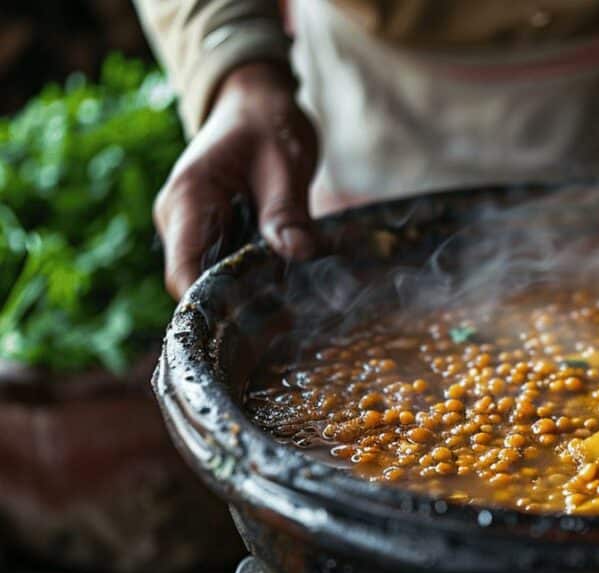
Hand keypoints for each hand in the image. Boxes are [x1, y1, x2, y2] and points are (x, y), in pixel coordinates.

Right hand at [154, 61, 318, 298]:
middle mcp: (180, 221)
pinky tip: (288, 290)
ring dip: (249, 297)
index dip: (210, 307)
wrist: (255, 103)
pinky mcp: (213, 235)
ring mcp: (193, 230)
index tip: (252, 323)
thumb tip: (299, 252)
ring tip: (293, 310)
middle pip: (197, 285)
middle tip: (288, 320)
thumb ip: (287, 211)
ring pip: (213, 282)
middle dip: (237, 308)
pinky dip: (254, 281)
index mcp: (187, 201)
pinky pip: (226, 269)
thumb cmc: (266, 124)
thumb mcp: (285, 164)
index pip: (182, 273)